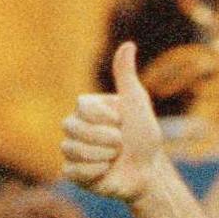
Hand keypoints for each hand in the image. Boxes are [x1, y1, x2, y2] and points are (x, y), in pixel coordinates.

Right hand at [61, 43, 167, 202]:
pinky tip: (106, 172)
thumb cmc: (143, 136)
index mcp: (86, 108)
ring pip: (71, 149)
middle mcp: (74, 126)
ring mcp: (72, 149)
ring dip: (101, 156)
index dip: (104, 118)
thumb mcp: (137, 104)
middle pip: (71, 127)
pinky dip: (94, 173)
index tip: (121, 123)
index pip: (82, 106)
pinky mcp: (73, 173)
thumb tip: (128, 44)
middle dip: (104, 138)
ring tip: (114, 158)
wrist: (148, 172)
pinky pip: (71, 171)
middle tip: (120, 144)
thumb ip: (126, 77)